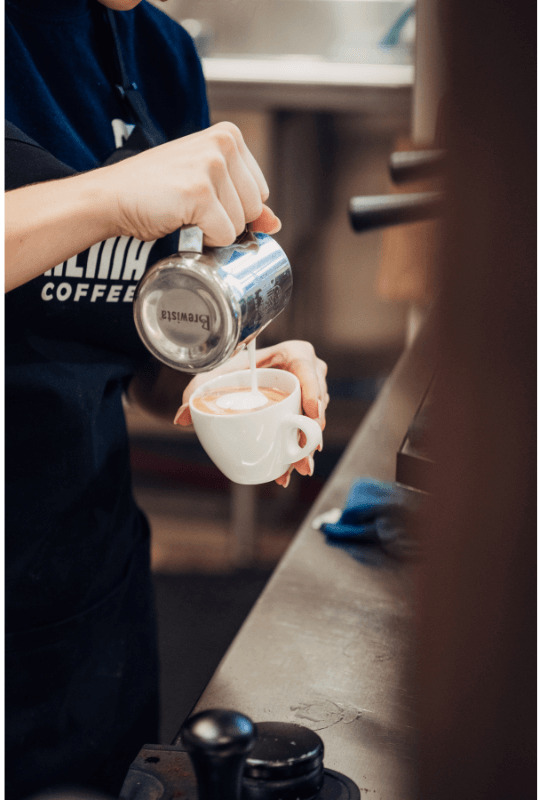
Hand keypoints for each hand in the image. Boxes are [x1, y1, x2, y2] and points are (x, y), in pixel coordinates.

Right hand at [101, 121, 280, 245]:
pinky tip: (181, 221)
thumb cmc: (157, 191)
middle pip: (254, 208)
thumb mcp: (207, 186)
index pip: (260, 192)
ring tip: (184, 212)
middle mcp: (224, 144)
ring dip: (214, 230)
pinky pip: (223, 236)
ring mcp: (212, 166)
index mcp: (229, 135)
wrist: (113, 196)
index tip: (203, 198)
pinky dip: (204, 240)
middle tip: (191, 207)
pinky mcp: (200, 192)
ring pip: (240, 224)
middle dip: (226, 219)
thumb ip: (243, 201)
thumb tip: (275, 223)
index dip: (233, 206)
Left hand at [174, 341, 328, 485]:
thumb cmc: (233, 369)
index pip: (309, 370)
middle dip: (312, 430)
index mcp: (294, 355)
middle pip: (318, 402)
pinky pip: (307, 434)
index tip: (311, 412)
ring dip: (306, 448)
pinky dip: (296, 454)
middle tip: (305, 449)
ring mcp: (311, 396)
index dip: (314, 390)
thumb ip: (196, 390)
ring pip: (314, 422)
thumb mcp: (214, 375)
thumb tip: (182, 416)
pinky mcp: (306, 415)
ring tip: (297, 467)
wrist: (240, 376)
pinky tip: (286, 471)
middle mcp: (309, 375)